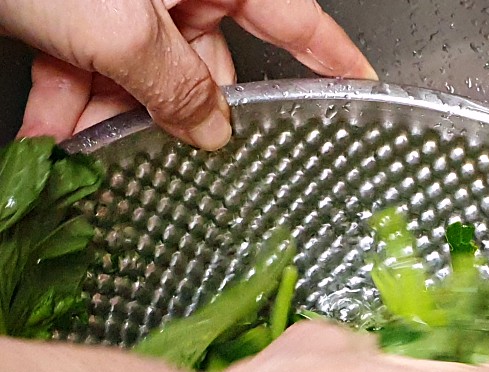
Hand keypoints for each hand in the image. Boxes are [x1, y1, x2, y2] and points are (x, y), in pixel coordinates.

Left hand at [1, 0, 375, 149]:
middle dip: (179, 117)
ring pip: (137, 73)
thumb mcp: (121, 23)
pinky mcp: (75, 4)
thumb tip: (211, 130)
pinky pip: (86, 62)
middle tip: (174, 163)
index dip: (333, 60)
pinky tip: (50, 141)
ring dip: (109, 120)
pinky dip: (67, 102)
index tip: (363, 93)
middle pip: (204, 64)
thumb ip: (175, 85)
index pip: (295, 20)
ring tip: (85, 157)